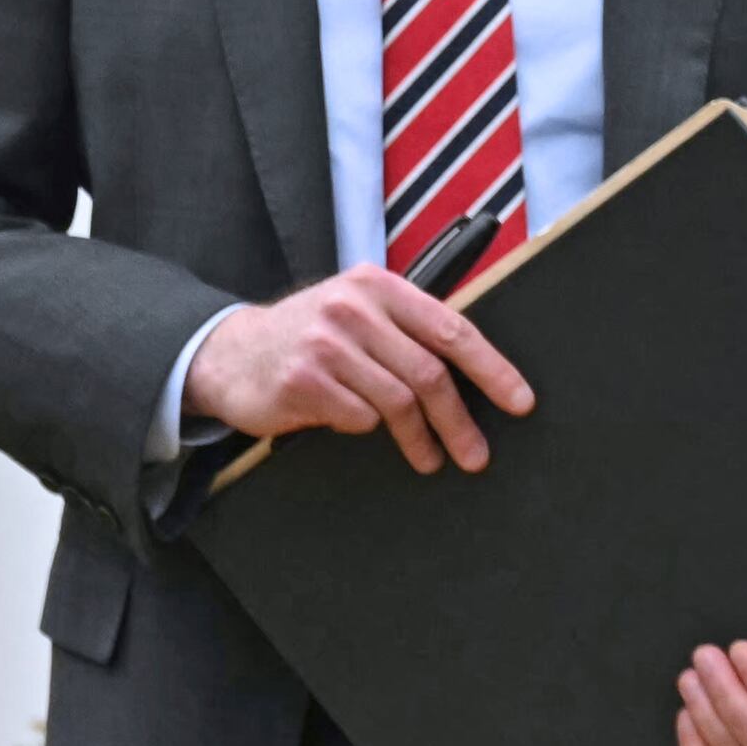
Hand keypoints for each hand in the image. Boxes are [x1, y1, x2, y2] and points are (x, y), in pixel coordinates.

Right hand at [183, 268, 534, 474]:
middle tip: (475, 455)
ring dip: (419, 439)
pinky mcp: (301, 380)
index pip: (451, 329)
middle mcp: (351, 308)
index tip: (519, 403)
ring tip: (428, 459)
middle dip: (458, 422)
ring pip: (396, 402)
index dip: (491, 370)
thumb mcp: (357, 313)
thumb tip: (476, 372)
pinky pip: (356, 418)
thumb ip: (406, 329)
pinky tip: (350, 424)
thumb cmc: (307, 338)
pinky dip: (361, 427)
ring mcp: (324, 344)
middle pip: (428, 374)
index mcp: (377, 286)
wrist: (227, 353)